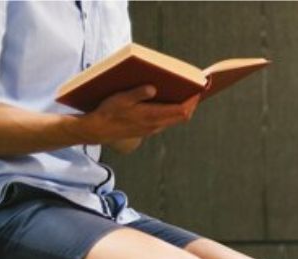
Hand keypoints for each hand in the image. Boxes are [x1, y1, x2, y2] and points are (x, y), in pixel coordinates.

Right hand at [78, 85, 199, 142]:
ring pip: (175, 120)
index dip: (192, 102)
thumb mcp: (121, 99)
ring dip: (182, 109)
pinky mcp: (148, 129)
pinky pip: (166, 121)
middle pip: (182, 116)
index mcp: (152, 116)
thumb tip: (152, 88)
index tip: (198, 91)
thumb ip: (138, 94)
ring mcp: (153, 129)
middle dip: (191, 104)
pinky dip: (172, 112)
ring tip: (185, 95)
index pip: (181, 111)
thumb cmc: (108, 113)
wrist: (99, 130)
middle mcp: (156, 124)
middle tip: (195, 91)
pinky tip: (168, 103)